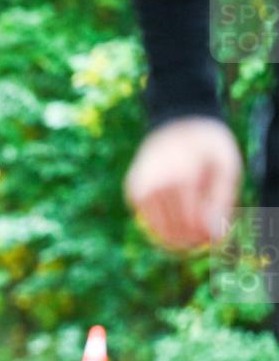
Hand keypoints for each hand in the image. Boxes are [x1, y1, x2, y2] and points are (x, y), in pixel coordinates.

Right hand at [125, 117, 241, 250]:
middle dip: (190, 239)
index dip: (203, 237)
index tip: (213, 239)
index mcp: (181, 178)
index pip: (190, 224)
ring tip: (190, 233)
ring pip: (157, 228)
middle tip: (202, 239)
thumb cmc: (208, 146)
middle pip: (173, 229)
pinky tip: (175, 215)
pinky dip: (161, 223)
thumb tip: (213, 237)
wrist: (176, 121)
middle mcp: (156, 184)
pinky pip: (148, 218)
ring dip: (175, 236)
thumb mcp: (226, 168)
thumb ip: (222, 203)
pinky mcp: (133, 190)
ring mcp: (140, 187)